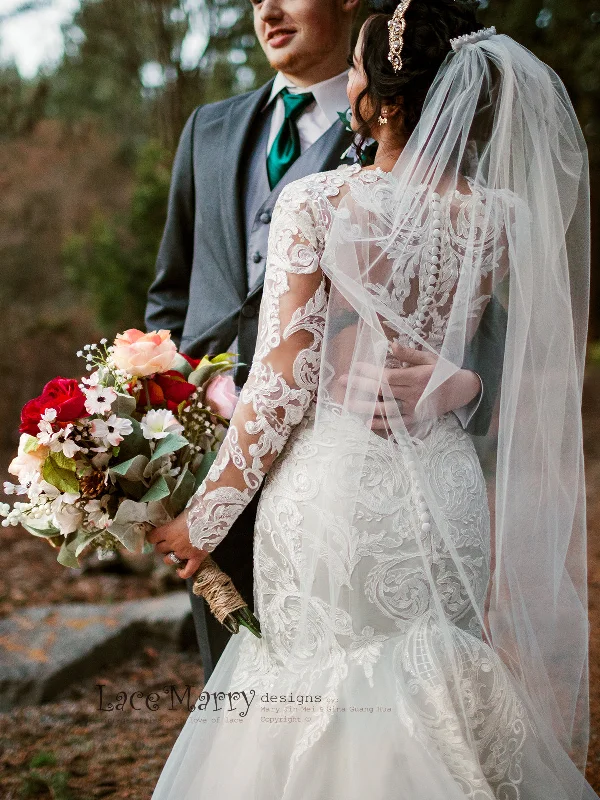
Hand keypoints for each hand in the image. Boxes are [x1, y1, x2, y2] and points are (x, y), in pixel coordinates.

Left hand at [146, 509, 209, 579]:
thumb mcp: (182, 510)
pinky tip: (180, 569)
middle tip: (168, 541)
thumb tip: (175, 513)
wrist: (214, 516)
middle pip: (159, 549)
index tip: (155, 534)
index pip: (152, 537)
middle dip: (162, 545)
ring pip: (168, 560)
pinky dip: (182, 572)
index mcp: (168, 530)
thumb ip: (176, 517)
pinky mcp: (196, 558)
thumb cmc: (199, 508)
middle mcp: (173, 543)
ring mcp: (184, 552)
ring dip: (170, 556)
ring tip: (175, 551)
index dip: (153, 536)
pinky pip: (187, 571)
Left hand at [340, 343, 481, 428]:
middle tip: (342, 381)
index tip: (354, 366)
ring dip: (366, 406)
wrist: (460, 391)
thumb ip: (409, 353)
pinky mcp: (415, 420)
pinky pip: (396, 424)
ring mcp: (414, 409)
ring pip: (386, 409)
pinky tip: (366, 422)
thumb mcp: (428, 358)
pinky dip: (381, 424)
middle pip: (382, 391)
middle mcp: (414, 394)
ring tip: (348, 403)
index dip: (369, 371)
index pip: (387, 375)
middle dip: (360, 385)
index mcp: (416, 377)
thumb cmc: (442, 371)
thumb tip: (391, 345)